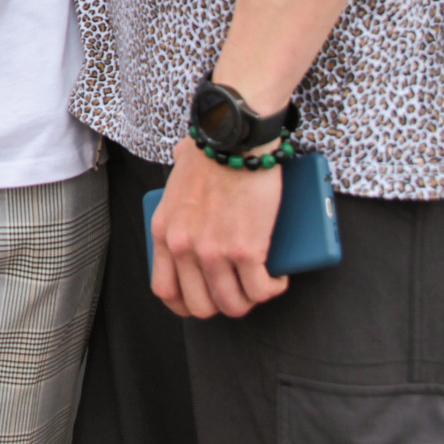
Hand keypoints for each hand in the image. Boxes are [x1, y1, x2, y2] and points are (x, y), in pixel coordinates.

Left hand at [150, 143, 288, 318]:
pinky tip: (278, 278)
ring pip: (233, 304)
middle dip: (223, 305)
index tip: (205, 300)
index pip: (166, 290)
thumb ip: (174, 191)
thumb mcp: (176, 180)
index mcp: (165, 233)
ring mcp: (214, 252)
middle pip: (201, 306)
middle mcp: (184, 248)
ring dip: (251, 300)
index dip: (187, 304)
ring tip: (262, 285)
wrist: (233, 137)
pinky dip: (273, 288)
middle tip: (240, 290)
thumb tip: (183, 172)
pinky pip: (261, 290)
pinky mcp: (246, 250)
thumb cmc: (210, 150)